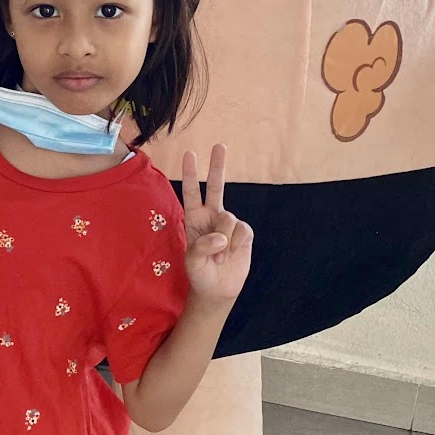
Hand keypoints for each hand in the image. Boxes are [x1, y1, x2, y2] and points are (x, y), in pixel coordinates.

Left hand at [180, 144, 253, 302]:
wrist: (218, 289)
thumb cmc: (200, 273)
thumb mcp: (192, 262)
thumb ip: (202, 246)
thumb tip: (221, 236)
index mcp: (194, 218)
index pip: (191, 192)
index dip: (190, 174)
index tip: (190, 154)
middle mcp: (212, 216)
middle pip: (215, 187)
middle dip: (217, 166)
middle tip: (219, 145)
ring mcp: (229, 224)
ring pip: (228, 219)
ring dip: (224, 242)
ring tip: (219, 258)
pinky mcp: (244, 234)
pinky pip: (242, 231)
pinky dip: (236, 244)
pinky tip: (231, 255)